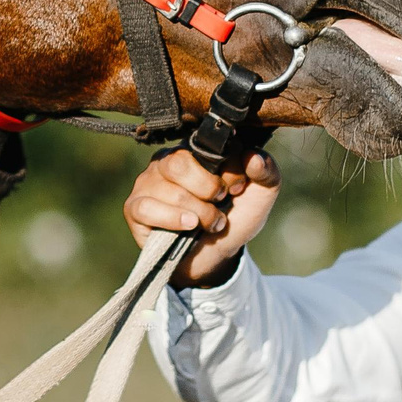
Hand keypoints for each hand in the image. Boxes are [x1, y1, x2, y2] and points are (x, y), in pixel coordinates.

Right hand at [124, 148, 279, 286]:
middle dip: (208, 190)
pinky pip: (148, 208)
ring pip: (170, 190)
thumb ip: (267, 171)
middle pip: (180, 163)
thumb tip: (253, 157)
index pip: (206, 146)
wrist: (217, 255)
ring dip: (200, 214)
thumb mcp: (260, 195)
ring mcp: (147, 183)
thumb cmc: (233, 217)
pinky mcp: (134, 208)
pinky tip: (188, 226)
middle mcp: (166, 160)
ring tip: (210, 224)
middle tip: (219, 204)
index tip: (236, 189)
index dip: (227, 171)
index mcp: (194, 150)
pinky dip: (172, 219)